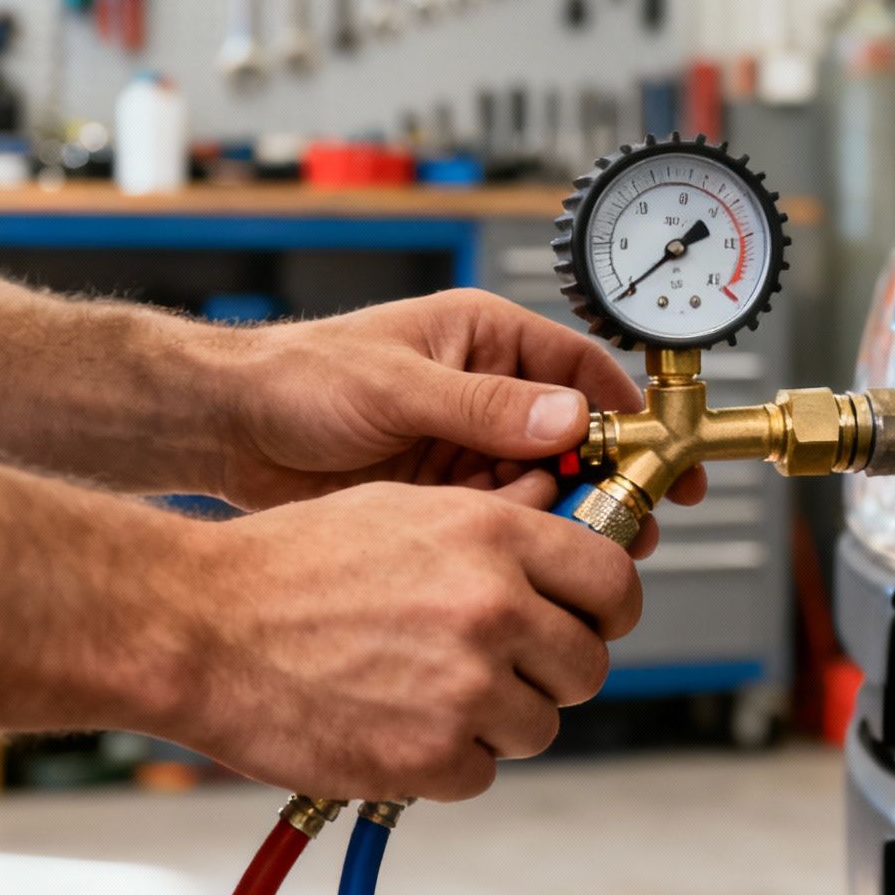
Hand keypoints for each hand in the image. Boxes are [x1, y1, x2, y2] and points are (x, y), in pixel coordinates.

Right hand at [165, 472, 638, 801]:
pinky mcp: (428, 757)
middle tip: (502, 666)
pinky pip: (482, 772)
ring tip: (428, 691)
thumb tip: (563, 515)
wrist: (198, 625)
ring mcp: (464, 688)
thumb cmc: (290, 561)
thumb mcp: (403, 507)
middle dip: (552, 671)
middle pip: (587, 665)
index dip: (607, 607)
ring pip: (538, 725)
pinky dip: (447, 761)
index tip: (591, 618)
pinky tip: (396, 722)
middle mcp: (492, 609)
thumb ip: (496, 520)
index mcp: (494, 538)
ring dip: (496, 719)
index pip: (615, 582)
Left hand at [213, 289, 703, 546]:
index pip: (581, 371)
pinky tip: (528, 556)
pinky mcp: (442, 488)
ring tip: (590, 548)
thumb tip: (566, 418)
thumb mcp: (398, 386)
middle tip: (638, 522)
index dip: (630, 414)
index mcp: (485, 338)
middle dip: (607, 477)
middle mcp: (485, 389)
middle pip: (573, 435)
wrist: (227, 427)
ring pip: (543, 481)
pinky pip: (501, 513)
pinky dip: (520, 534)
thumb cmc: (298, 377)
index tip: (666, 456)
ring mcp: (464, 441)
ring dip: (566, 512)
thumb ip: (485, 407)